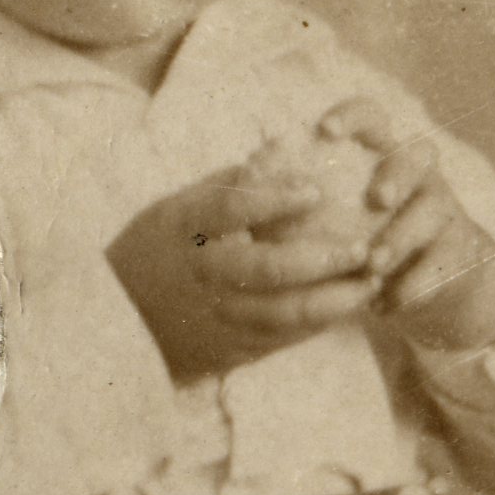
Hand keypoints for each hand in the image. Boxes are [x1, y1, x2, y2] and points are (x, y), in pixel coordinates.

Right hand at [108, 156, 379, 382]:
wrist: (122, 323)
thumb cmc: (161, 249)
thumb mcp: (180, 208)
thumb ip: (234, 182)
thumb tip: (285, 144)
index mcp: (183, 228)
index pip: (228, 209)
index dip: (272, 199)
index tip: (316, 189)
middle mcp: (201, 274)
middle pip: (265, 269)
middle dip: (321, 259)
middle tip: (364, 246)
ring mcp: (216, 317)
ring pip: (284, 313)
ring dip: (335, 297)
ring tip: (372, 277)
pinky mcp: (230, 351)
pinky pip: (285, 338)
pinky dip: (322, 321)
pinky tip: (350, 301)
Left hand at [317, 98, 494, 354]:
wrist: (427, 280)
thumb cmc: (361, 238)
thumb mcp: (334, 214)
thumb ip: (302, 198)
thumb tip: (243, 184)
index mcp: (382, 155)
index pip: (372, 116)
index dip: (352, 116)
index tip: (325, 130)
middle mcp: (419, 175)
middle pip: (420, 154)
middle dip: (398, 174)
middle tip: (377, 199)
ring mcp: (444, 211)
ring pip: (432, 212)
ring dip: (402, 238)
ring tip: (372, 266)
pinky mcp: (460, 252)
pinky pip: (442, 265)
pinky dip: (413, 286)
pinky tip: (385, 305)